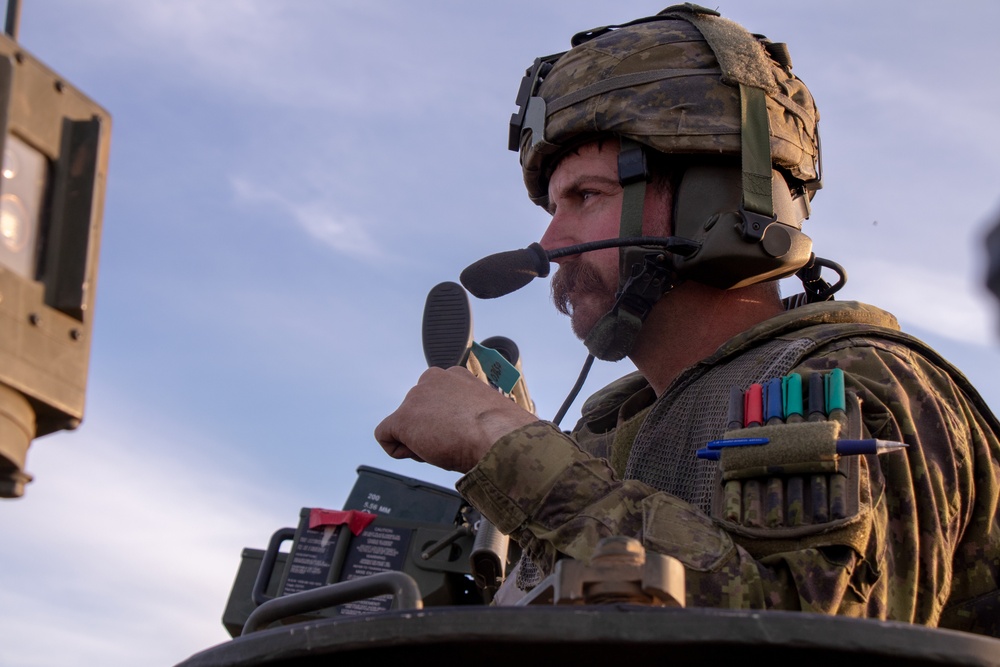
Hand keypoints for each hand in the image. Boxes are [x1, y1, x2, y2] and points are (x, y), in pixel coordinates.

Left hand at [374, 366, 538, 472]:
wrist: (501, 441)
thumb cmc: (501, 434)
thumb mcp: (485, 414)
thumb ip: (466, 412)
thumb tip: (465, 427)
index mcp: (455, 376)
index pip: (437, 401)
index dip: (447, 423)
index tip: (465, 433)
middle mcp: (433, 378)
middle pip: (419, 412)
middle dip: (431, 430)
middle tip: (456, 442)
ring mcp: (416, 396)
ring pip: (406, 426)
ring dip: (421, 442)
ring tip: (447, 447)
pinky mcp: (403, 417)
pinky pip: (385, 436)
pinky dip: (399, 450)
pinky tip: (423, 453)